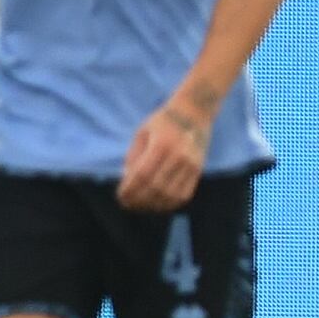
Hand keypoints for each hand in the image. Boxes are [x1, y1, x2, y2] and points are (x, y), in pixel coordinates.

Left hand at [119, 94, 214, 212]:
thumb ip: (134, 156)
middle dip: (138, 200)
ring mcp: (191, 165)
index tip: (120, 196)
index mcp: (161, 144)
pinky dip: (170, 204)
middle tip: (127, 204)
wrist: (195, 111)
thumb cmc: (164, 120)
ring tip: (141, 206)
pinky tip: (158, 203)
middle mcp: (178, 156)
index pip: (143, 175)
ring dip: (153, 205)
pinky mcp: (198, 170)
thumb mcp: (142, 132)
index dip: (130, 189)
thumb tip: (127, 181)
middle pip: (156, 188)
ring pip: (170, 195)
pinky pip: (184, 195)